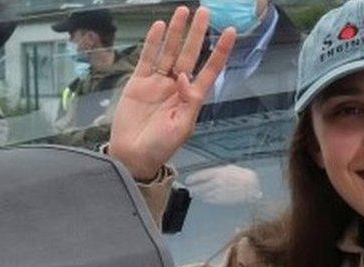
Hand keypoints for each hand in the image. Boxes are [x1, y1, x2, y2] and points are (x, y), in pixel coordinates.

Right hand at [109, 7, 235, 180]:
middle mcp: (178, 86)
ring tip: (183, 11)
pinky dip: (153, 42)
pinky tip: (160, 27)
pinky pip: (148, 58)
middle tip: (205, 11)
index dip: (220, 51)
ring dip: (177, 32)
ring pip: (170, 52)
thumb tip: (185, 76)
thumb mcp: (182, 127)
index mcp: (192, 98)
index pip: (210, 69)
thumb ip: (188, 101)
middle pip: (190, 54)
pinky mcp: (139, 82)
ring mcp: (158, 82)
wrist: (133, 155)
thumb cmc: (161, 146)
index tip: (230, 31)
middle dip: (198, 34)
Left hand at [184, 164, 262, 203]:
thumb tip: (208, 176)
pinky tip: (205, 199)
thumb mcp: (230, 169)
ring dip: (200, 195)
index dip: (193, 179)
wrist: (254, 185)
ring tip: (196, 195)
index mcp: (218, 172)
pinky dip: (207, 199)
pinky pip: (212, 200)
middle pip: (201, 187)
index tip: (188, 181)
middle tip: (190, 190)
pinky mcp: (224, 199)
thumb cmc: (243, 175)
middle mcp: (217, 182)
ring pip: (205, 194)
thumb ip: (218, 172)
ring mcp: (220, 191)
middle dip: (194, 189)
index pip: (201, 176)